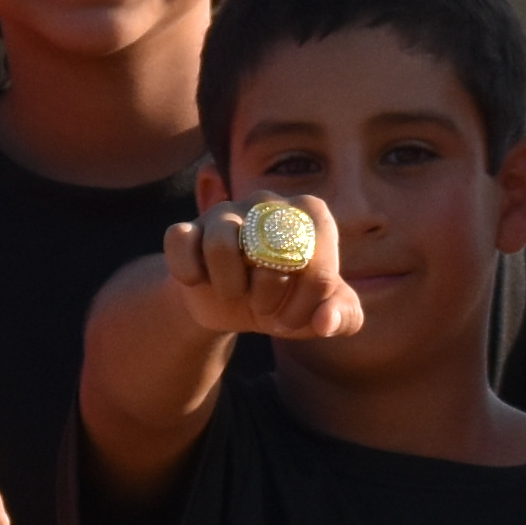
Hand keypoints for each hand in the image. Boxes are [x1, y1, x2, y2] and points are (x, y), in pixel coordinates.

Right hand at [165, 186, 365, 344]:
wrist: (233, 307)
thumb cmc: (286, 301)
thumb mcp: (321, 314)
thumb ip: (344, 317)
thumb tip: (325, 321)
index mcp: (310, 214)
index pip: (316, 261)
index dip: (307, 302)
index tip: (294, 318)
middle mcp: (268, 203)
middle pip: (271, 251)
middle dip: (270, 296)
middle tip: (265, 306)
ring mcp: (224, 211)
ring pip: (220, 246)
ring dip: (229, 287)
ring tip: (234, 293)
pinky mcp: (187, 228)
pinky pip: (181, 243)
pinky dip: (189, 273)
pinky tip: (199, 281)